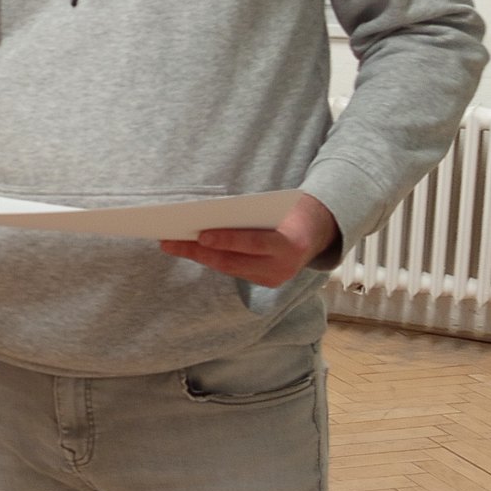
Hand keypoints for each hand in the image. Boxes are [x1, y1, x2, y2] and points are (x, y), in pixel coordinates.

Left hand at [162, 194, 338, 287]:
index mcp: (290, 243)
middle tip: (169, 242)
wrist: (320, 231)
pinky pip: (234, 270)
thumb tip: (208, 218)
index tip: (201, 235)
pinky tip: (191, 250)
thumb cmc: (293, 211)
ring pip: (229, 268)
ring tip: (172, 244)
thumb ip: (251, 216)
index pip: (252, 243)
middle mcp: (283, 267)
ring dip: (199, 256)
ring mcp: (274, 278)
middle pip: (232, 260)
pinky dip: (212, 259)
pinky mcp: (266, 282)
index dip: (226, 240)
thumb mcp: (279, 208)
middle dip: (198, 251)